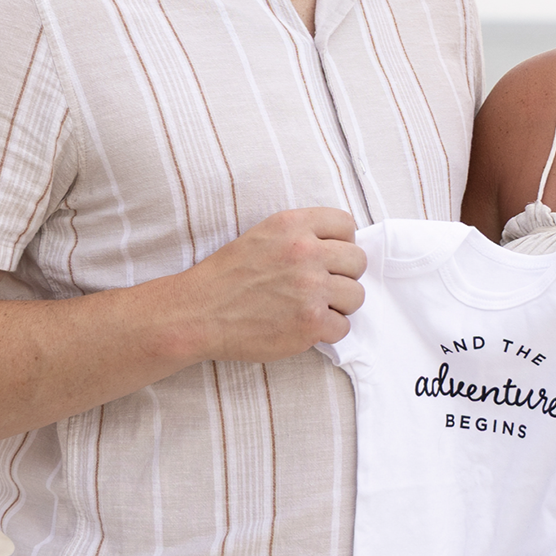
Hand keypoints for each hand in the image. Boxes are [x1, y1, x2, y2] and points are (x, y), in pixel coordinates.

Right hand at [174, 207, 365, 363]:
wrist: (197, 314)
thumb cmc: (228, 276)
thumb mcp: (263, 235)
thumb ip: (302, 235)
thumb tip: (342, 247)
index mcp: (293, 225)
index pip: (346, 224)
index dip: (341, 243)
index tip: (328, 258)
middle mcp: (306, 252)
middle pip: (358, 261)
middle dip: (343, 276)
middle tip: (320, 287)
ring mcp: (310, 288)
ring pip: (356, 296)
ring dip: (338, 305)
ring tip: (311, 308)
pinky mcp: (310, 323)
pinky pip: (343, 327)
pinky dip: (326, 331)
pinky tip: (303, 326)